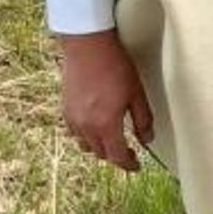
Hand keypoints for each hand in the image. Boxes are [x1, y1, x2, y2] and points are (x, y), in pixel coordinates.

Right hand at [58, 30, 152, 171]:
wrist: (88, 47)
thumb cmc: (116, 67)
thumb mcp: (137, 93)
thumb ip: (143, 119)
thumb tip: (147, 140)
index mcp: (106, 125)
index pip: (117, 156)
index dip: (128, 165)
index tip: (136, 166)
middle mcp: (86, 127)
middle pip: (101, 154)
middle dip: (116, 156)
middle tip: (128, 151)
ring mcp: (73, 119)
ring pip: (86, 146)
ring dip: (100, 147)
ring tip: (113, 139)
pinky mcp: (65, 110)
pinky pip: (75, 134)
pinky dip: (86, 136)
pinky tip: (96, 127)